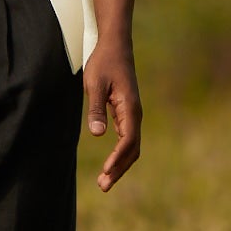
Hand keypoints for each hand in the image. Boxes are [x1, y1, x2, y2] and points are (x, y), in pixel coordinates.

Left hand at [83, 38, 142, 192]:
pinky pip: (127, 138)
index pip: (128, 140)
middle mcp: (135, 114)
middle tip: (103, 186)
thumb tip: (97, 134)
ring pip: (131, 146)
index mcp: (130, 108)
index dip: (117, 158)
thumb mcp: (95, 84)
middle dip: (119, 169)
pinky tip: (111, 163)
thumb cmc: (103, 61)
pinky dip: (120, 154)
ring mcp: (132, 114)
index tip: (105, 171)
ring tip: (105, 180)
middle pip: (132, 149)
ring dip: (120, 164)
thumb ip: (96, 109)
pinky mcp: (126, 112)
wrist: (114, 44)